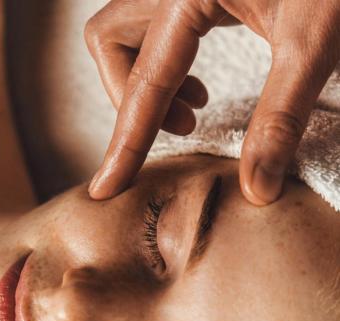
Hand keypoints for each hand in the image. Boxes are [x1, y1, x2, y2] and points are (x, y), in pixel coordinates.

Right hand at [86, 0, 339, 205]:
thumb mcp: (315, 42)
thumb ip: (281, 118)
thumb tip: (257, 190)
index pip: (145, 81)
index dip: (125, 144)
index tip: (106, 189)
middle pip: (112, 40)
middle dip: (130, 97)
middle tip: (183, 130)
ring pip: (127, 31)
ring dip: (146, 81)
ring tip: (192, 113)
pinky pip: (155, 28)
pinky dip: (165, 65)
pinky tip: (200, 89)